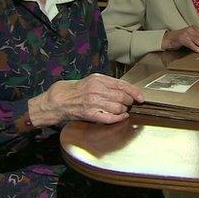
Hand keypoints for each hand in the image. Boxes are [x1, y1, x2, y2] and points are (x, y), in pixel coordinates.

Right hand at [28, 73, 143, 125]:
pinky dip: (119, 118)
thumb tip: (125, 89)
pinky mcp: (90, 114)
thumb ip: (107, 83)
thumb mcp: (91, 80)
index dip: (134, 92)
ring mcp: (93, 102)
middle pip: (122, 97)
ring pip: (118, 108)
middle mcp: (96, 89)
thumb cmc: (75, 89)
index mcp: (98, 79)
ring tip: (122, 110)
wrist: (57, 100)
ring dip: (123, 110)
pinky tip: (121, 117)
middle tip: (129, 104)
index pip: (122, 85)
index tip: (141, 97)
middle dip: (129, 102)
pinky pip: (110, 118)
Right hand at [161, 26, 198, 53]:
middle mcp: (191, 29)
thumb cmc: (179, 40)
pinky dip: (195, 47)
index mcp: (194, 28)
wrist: (167, 39)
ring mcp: (186, 33)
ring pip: (198, 40)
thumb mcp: (189, 38)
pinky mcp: (181, 38)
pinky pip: (190, 43)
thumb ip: (197, 40)